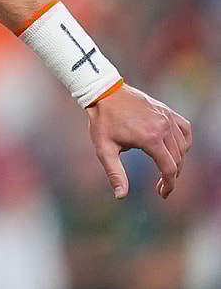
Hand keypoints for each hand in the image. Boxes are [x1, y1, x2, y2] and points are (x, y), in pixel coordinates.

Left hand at [87, 83, 191, 198]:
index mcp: (150, 138)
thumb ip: (115, 173)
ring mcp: (167, 117)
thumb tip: (121, 196)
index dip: (169, 185)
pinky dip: (184, 142)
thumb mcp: (104, 149)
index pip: (169, 169)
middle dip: (172, 176)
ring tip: (166, 171)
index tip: (163, 194)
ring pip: (183, 146)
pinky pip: (185, 129)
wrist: (104, 93)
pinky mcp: (167, 111)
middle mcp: (164, 127)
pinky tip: (176, 149)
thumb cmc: (102, 121)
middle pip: (178, 159)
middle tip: (162, 187)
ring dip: (178, 161)